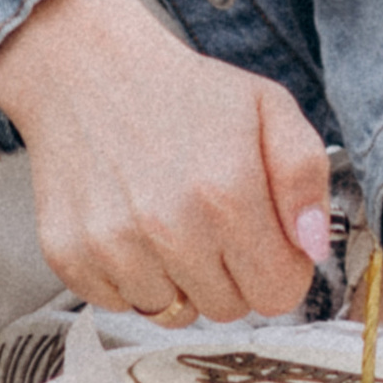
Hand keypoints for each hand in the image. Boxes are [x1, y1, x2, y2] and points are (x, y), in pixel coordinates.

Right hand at [0, 0, 330, 323]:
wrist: (86, 69)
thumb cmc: (183, 92)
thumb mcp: (268, 107)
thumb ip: (306, 176)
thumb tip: (314, 246)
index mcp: (227, 192)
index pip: (278, 294)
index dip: (279, 267)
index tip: (264, 238)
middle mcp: (169, 227)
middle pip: (228, 310)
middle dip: (231, 274)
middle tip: (212, 221)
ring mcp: (113, 245)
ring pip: (174, 313)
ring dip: (179, 278)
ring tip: (168, 219)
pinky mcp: (69, 255)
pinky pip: (120, 304)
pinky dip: (131, 277)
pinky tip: (130, 225)